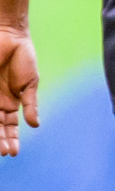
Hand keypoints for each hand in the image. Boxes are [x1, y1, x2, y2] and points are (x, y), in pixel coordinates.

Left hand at [0, 25, 38, 156]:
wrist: (10, 37)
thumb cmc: (23, 58)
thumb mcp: (30, 83)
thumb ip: (31, 104)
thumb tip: (35, 125)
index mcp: (11, 102)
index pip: (10, 126)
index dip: (11, 139)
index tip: (13, 152)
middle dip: (1, 140)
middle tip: (4, 153)